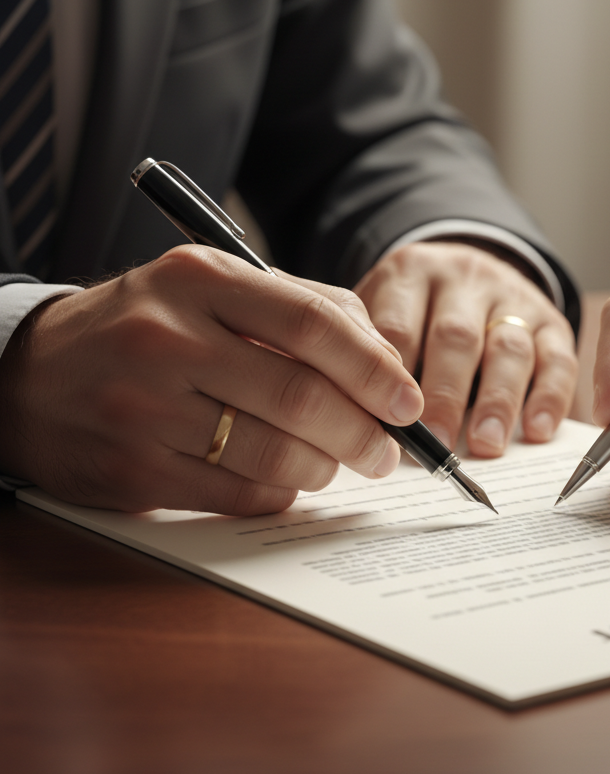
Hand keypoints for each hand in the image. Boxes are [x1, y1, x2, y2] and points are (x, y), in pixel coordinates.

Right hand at [0, 246, 424, 513]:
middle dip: (362, 433)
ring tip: (337, 465)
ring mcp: (143, 408)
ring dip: (324, 468)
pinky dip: (278, 494)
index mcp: (198, 279)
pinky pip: (236, 494)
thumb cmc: (146, 328)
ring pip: (273, 453)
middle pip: (301, 396)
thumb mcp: (212, 290)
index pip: (312, 323)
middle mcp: (167, 338)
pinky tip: (285, 481)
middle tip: (386, 451)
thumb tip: (384, 358)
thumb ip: (302, 307)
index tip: (408, 401)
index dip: (374, 368)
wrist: (30, 375)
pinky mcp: (131, 470)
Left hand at [354, 242, 576, 455]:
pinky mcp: (551, 322)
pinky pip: (558, 359)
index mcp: (411, 273)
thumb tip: (370, 429)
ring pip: (509, 348)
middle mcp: (464, 278)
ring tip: (485, 444)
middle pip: (456, 337)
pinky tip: (536, 431)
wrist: (467, 273)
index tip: (388, 427)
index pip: (399, 327)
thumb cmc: (413, 312)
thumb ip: (371, 357)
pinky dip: (549, 398)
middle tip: (437, 444)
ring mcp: (513, 297)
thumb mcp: (379, 311)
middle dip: (446, 396)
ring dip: (497, 401)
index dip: (392, 380)